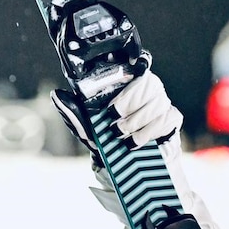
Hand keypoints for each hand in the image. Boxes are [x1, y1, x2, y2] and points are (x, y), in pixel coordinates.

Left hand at [51, 53, 182, 159]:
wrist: (124, 162)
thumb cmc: (105, 138)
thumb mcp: (87, 126)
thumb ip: (73, 111)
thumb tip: (57, 94)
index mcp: (126, 84)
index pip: (137, 65)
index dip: (130, 74)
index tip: (116, 99)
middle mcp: (147, 88)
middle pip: (149, 84)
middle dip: (129, 106)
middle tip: (114, 124)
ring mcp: (162, 102)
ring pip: (156, 104)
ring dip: (136, 122)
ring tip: (123, 135)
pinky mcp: (172, 118)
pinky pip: (165, 120)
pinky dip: (148, 133)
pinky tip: (136, 142)